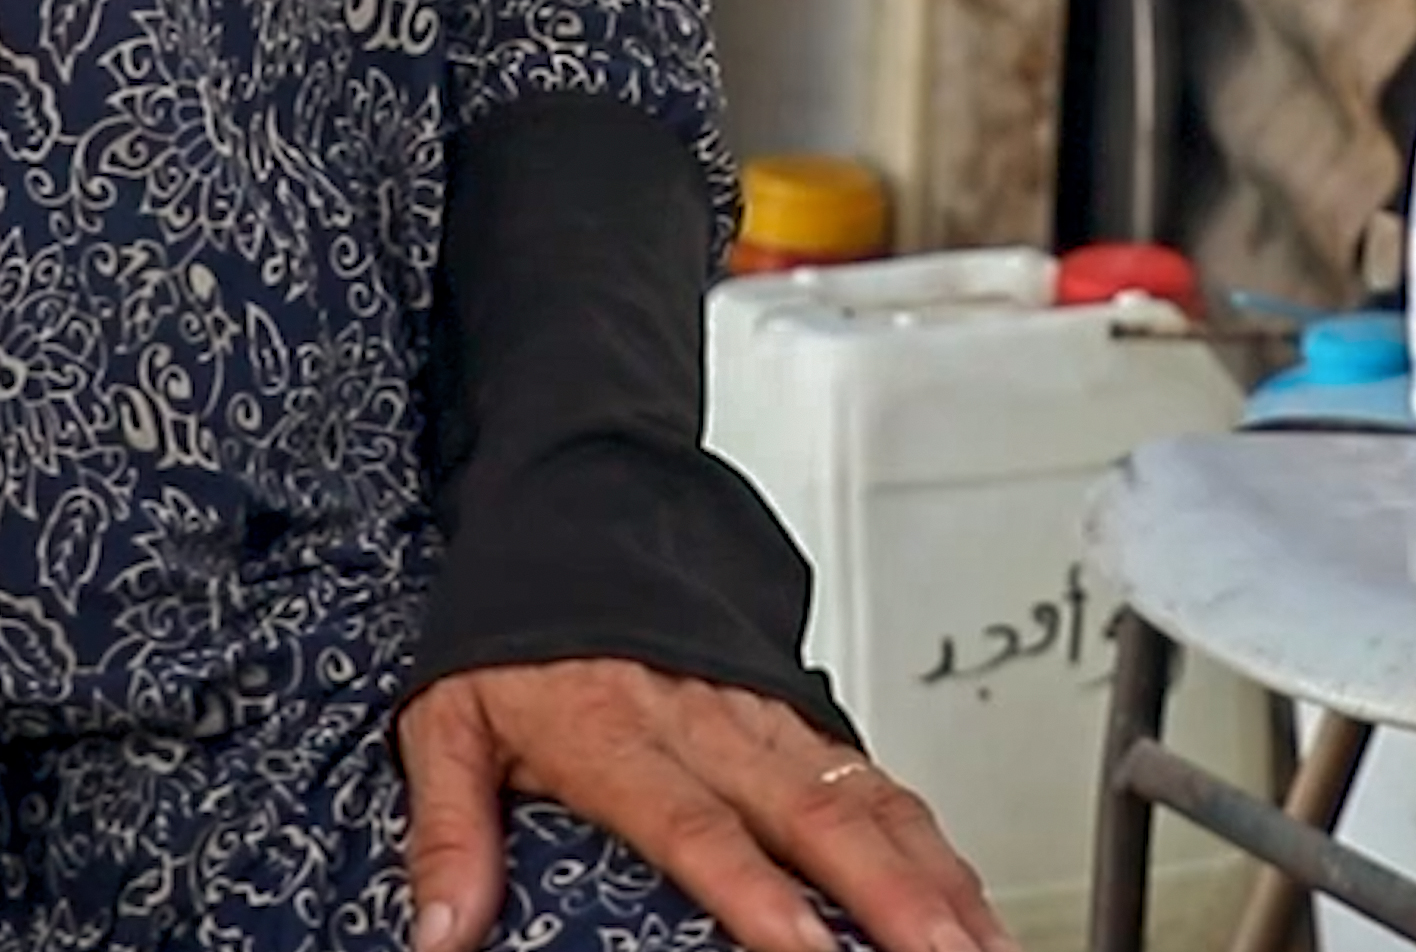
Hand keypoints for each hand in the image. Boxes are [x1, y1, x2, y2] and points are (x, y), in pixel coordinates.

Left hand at [398, 658, 1015, 951]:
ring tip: (978, 945)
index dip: (752, 888)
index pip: (694, 821)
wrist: (568, 508)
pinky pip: (875, 778)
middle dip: (885, 894)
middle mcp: (703, 719)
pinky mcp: (794, 710)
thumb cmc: (513, 627)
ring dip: (929, 875)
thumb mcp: (450, 720)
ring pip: (861, 797)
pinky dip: (933, 842)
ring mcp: (761, 712)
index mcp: (615, 730)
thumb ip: (448, 830)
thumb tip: (437, 932)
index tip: (802, 946)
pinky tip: (970, 898)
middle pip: (809, 813)